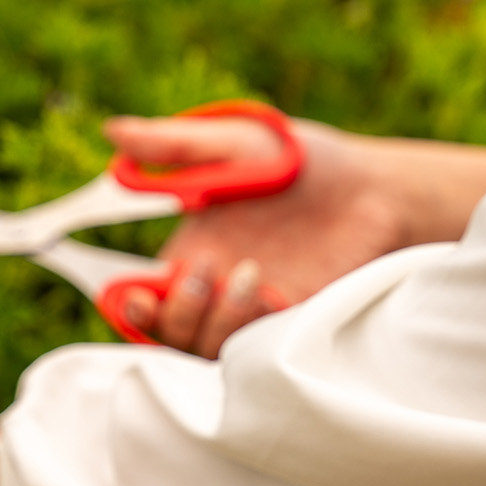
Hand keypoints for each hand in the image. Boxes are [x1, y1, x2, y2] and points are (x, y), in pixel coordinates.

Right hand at [102, 114, 407, 356]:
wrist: (373, 189)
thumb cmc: (302, 162)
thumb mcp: (236, 144)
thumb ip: (176, 146)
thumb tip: (112, 132)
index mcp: (192, 254)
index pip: (144, 300)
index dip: (132, 308)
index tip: (137, 297)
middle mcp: (217, 293)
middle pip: (171, 336)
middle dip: (176, 314)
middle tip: (204, 269)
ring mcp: (254, 315)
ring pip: (210, 351)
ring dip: (218, 322)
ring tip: (249, 274)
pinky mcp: (291, 328)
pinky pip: (258, 353)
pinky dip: (255, 328)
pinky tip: (273, 292)